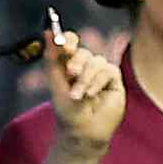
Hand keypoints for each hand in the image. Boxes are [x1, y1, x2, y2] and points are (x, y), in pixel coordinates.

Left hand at [39, 24, 129, 154]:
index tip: (63, 44)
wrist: (82, 131)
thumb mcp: (55, 82)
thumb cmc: (67, 110)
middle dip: (76, 61)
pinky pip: (109, 70)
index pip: (70, 42)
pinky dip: (97, 81)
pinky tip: (92, 94)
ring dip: (85, 78)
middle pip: (84, 51)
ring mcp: (101, 73)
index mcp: (69, 64)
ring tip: (79, 95)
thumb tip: (47, 32)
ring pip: (96, 61)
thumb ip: (52, 57)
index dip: (67, 39)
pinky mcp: (114, 82)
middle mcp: (86, 67)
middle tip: (71, 73)